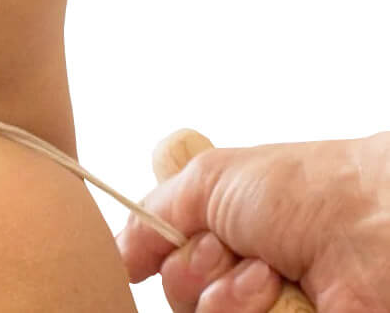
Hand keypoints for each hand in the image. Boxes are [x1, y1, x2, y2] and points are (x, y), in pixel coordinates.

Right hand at [115, 130, 389, 312]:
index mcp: (222, 239)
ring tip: (266, 270)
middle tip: (226, 248)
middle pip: (179, 301)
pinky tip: (278, 292)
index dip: (161, 254)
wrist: (369, 224)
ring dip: (226, 295)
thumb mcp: (207, 181)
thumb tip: (118, 255)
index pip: (165, 267)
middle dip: (193, 271)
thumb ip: (153, 215)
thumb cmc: (302, 188)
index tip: (176, 235)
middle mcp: (240, 280)